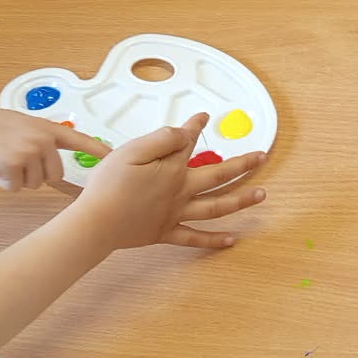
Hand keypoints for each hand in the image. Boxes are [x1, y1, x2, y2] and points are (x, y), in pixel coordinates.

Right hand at [0, 96, 108, 190]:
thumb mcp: (23, 126)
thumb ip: (41, 140)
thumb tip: (50, 163)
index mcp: (48, 129)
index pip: (80, 141)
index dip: (98, 151)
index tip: (114, 157)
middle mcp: (43, 140)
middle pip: (54, 176)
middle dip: (35, 175)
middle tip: (15, 159)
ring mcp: (29, 152)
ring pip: (33, 183)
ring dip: (16, 177)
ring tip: (1, 157)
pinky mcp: (12, 165)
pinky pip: (14, 187)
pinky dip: (2, 181)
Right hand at [69, 113, 266, 249]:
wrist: (95, 224)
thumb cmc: (108, 186)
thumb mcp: (132, 151)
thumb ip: (162, 140)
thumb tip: (185, 133)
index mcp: (172, 170)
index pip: (189, 142)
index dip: (196, 126)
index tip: (204, 116)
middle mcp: (180, 192)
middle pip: (218, 175)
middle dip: (242, 164)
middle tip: (262, 156)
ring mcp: (175, 214)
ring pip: (216, 207)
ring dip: (241, 200)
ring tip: (262, 194)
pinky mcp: (164, 233)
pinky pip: (195, 237)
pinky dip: (214, 240)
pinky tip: (232, 239)